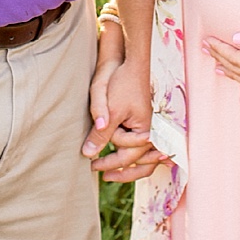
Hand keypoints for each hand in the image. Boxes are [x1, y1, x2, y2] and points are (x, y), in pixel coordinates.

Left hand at [84, 50, 163, 181]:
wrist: (132, 63)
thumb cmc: (122, 84)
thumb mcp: (108, 110)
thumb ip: (100, 135)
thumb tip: (88, 155)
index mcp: (146, 129)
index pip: (128, 156)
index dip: (109, 161)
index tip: (92, 165)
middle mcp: (152, 130)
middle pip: (142, 162)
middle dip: (123, 171)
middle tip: (102, 176)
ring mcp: (150, 126)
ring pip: (145, 156)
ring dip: (131, 167)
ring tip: (113, 174)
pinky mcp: (144, 122)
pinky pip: (143, 146)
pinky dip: (136, 155)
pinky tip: (128, 161)